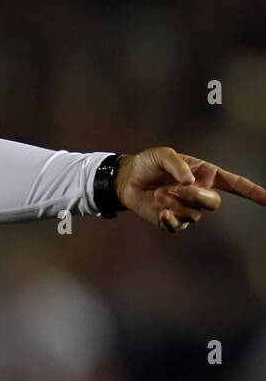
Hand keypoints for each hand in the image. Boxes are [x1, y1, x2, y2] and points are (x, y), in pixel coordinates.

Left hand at [114, 146, 265, 232]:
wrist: (127, 178)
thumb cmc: (149, 163)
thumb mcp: (162, 154)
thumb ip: (178, 165)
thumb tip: (191, 182)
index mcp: (206, 174)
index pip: (235, 184)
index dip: (253, 192)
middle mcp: (200, 192)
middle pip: (213, 203)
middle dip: (197, 196)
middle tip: (177, 189)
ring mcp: (187, 208)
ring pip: (194, 214)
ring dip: (176, 203)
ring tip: (159, 193)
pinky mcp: (172, 220)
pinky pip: (178, 226)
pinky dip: (171, 220)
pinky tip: (162, 212)